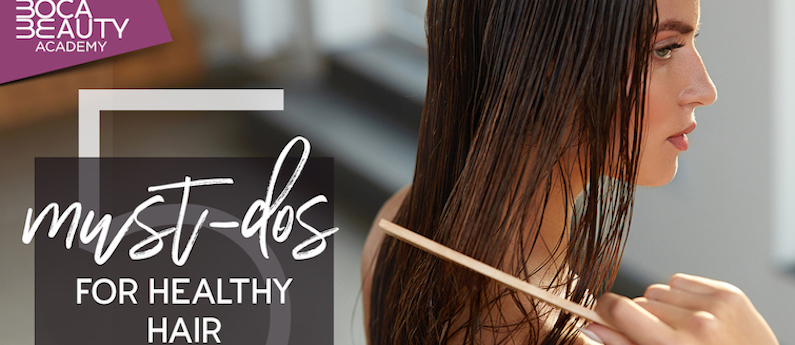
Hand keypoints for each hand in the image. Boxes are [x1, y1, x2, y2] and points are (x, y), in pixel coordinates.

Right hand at [583, 273, 778, 344]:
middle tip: (660, 338)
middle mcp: (696, 323)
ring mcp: (715, 306)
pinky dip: (682, 297)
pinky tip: (695, 316)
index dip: (604, 309)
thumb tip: (593, 325)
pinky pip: (681, 281)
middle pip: (639, 301)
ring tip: (681, 330)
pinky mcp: (728, 293)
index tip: (603, 314)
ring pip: (658, 289)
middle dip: (642, 318)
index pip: (620, 309)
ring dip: (662, 307)